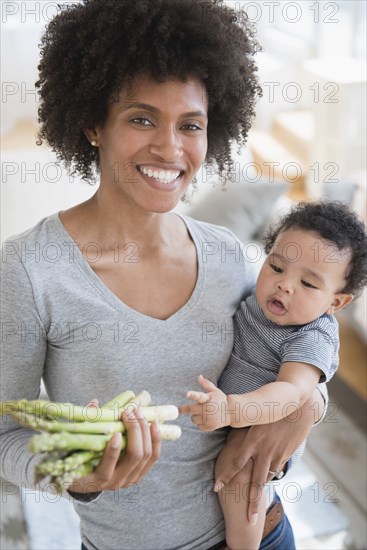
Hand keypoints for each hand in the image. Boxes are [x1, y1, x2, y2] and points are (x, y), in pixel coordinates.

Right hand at [67, 399, 160, 492]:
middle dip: (135, 430)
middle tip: (129, 411)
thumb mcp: (76, 448)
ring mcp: (130, 480)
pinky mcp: (140, 474)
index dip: (113, 452)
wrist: (88, 481)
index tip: (116, 433)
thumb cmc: (80, 460)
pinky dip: (155, 439)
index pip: (106, 469)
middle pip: (134, 456)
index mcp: (96, 479)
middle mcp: (116, 483)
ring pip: (146, 455)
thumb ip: (85, 426)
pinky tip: (153, 423)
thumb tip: (94, 403)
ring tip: (138, 412)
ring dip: (145, 430)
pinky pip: (153, 456)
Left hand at [179, 375, 229, 430]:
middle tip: (179, 408)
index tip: (187, 393)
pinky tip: (207, 419)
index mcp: (208, 399)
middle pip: (190, 410)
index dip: (192, 395)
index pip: (199, 396)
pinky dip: (200, 423)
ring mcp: (208, 419)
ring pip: (193, 419)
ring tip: (203, 412)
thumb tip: (199, 376)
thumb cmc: (221, 399)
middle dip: (183, 409)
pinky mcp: (209, 427)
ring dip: (195, 416)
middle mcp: (208, 409)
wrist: (231, 412)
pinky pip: (198, 426)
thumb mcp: (215, 390)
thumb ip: (206, 384)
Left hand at [214, 389, 324, 518]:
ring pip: (266, 478)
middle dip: (252, 503)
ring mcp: (276, 455)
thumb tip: (232, 438)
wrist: (299, 409)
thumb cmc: (272, 411)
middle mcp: (264, 451)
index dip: (226, 476)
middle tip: (249, 520)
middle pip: (255, 482)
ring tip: (255, 509)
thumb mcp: (255, 420)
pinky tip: (266, 481)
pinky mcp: (286, 456)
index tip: (216, 487)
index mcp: (252, 441)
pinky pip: (276, 469)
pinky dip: (270, 475)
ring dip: (260, 493)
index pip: (235, 463)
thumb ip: (246, 432)